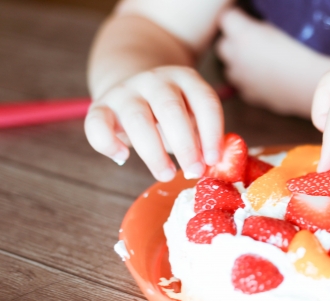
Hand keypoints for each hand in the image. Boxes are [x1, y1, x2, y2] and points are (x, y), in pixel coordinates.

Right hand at [85, 66, 223, 180]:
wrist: (131, 85)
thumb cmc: (170, 113)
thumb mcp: (192, 116)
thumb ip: (203, 136)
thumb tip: (216, 164)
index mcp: (186, 79)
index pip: (205, 102)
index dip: (212, 132)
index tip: (213, 160)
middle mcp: (156, 80)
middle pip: (170, 109)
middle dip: (185, 145)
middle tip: (194, 172)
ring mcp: (126, 91)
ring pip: (137, 118)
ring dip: (154, 152)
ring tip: (166, 174)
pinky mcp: (100, 105)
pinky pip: (97, 123)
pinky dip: (107, 143)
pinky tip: (122, 158)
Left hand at [215, 8, 329, 116]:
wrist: (310, 83)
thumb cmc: (300, 52)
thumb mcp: (278, 29)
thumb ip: (260, 28)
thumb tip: (255, 28)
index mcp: (244, 35)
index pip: (227, 18)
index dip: (236, 17)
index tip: (243, 18)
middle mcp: (237, 57)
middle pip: (222, 45)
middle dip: (233, 42)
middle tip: (249, 41)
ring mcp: (242, 79)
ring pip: (229, 69)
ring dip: (238, 64)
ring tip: (256, 62)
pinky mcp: (251, 96)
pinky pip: (243, 88)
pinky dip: (249, 83)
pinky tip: (264, 80)